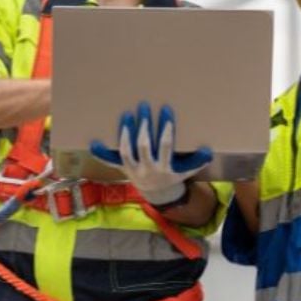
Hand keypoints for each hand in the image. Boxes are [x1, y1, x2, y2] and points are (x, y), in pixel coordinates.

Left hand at [90, 102, 211, 205]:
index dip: (166, 129)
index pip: (166, 146)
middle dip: (144, 126)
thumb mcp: (187, 171)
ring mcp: (133, 169)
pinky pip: (111, 161)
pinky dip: (102, 153)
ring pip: (126, 151)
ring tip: (127, 114)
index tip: (166, 110)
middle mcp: (147, 169)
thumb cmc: (173, 176)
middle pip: (143, 146)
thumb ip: (198, 160)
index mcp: (165, 168)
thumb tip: (207, 150)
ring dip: (125, 133)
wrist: (157, 194)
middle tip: (144, 106)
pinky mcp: (123, 169)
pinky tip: (93, 142)